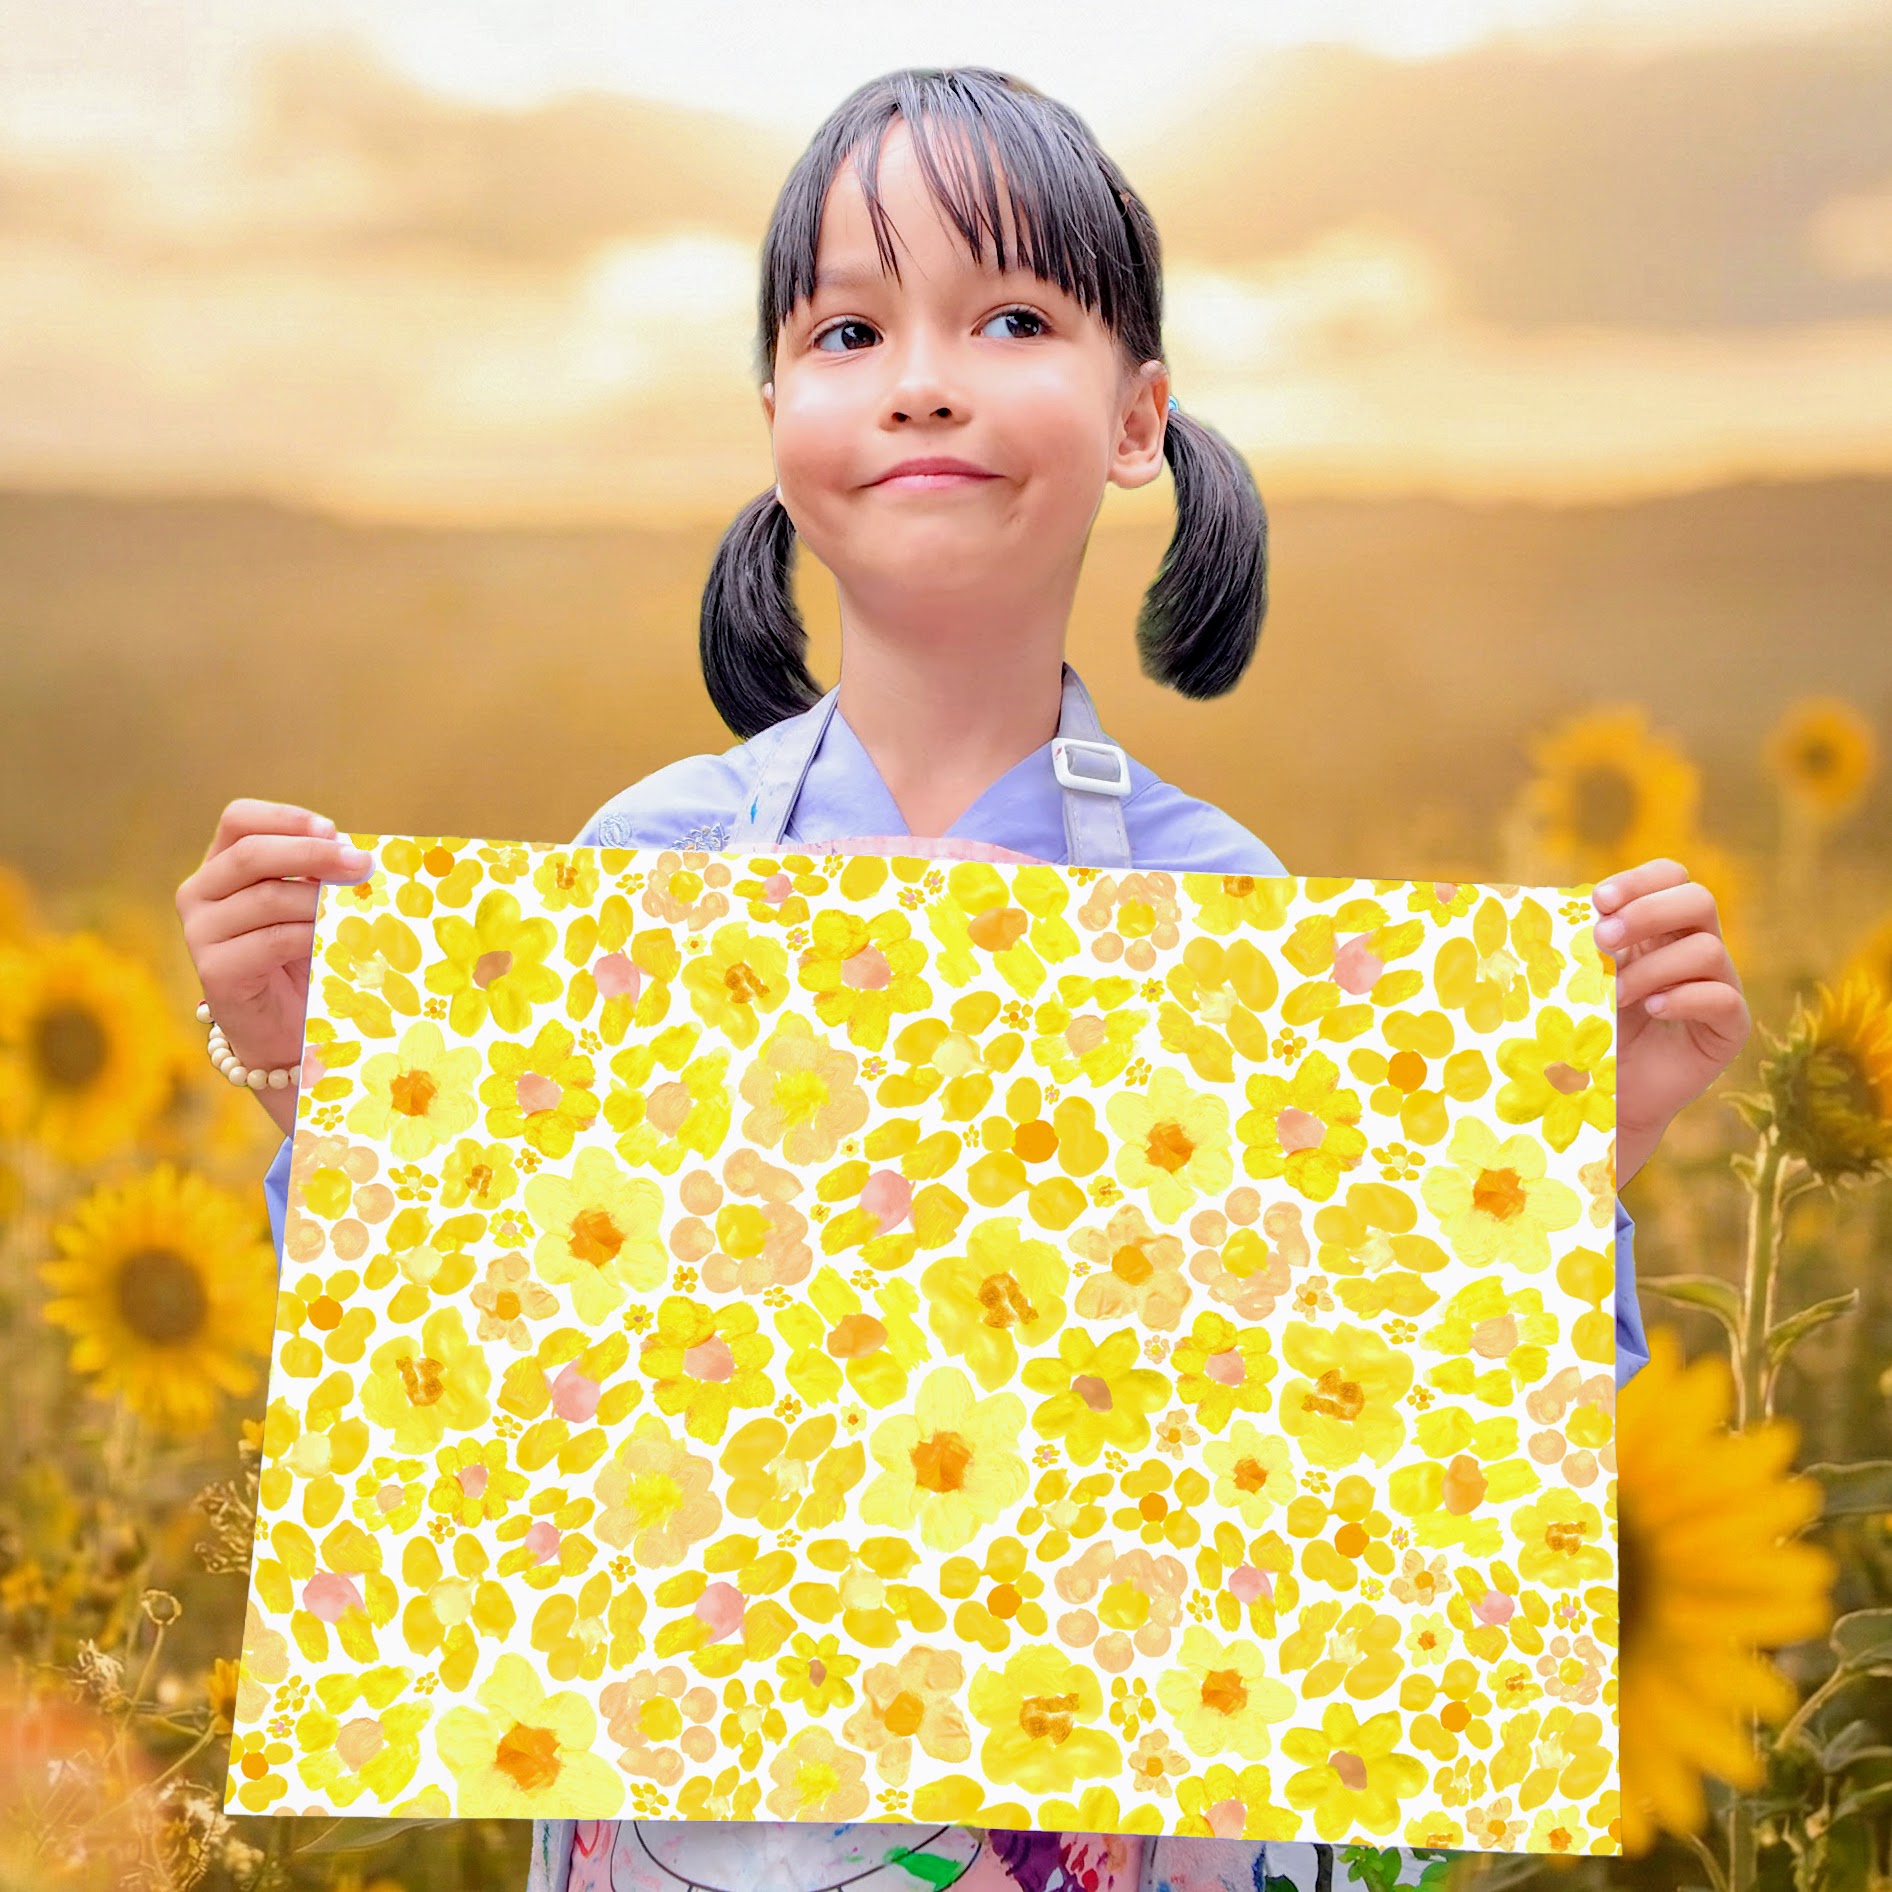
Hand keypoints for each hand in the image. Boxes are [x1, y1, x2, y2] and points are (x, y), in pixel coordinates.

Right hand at [174, 800, 374, 1136]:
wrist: (285, 1028)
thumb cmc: (303, 958)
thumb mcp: (310, 905)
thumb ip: (318, 875)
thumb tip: (358, 853)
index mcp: (221, 867)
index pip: (239, 820)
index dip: (286, 818)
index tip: (333, 830)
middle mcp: (199, 893)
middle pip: (251, 854)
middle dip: (312, 853)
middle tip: (360, 863)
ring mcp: (201, 933)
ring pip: (266, 897)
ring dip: (319, 898)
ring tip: (357, 904)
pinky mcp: (214, 971)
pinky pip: (271, 940)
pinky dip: (311, 935)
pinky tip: (336, 939)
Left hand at [1592, 857, 1749, 1186]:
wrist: (1600, 1094)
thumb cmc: (1581, 1028)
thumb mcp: (1574, 976)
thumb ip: (1574, 940)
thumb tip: (1535, 904)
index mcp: (1660, 927)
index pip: (1671, 877)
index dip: (1640, 881)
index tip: (1598, 900)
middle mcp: (1695, 949)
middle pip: (1699, 900)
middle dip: (1648, 913)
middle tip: (1603, 940)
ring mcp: (1718, 986)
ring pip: (1707, 950)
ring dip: (1653, 967)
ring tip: (1614, 994)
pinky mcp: (1728, 1028)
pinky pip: (1722, 998)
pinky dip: (1683, 998)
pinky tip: (1651, 1009)